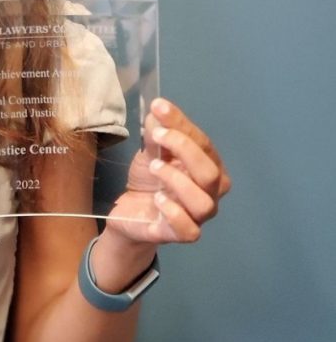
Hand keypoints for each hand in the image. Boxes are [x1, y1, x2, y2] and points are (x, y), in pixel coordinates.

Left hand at [106, 97, 230, 245]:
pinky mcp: (183, 234)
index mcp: (208, 166)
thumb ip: (156, 133)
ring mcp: (199, 215)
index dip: (181, 125)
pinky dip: (173, 212)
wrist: (130, 212)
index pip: (203, 144)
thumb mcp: (150, 151)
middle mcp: (211, 191)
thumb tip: (158, 109)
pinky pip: (189, 229)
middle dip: (183, 149)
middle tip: (156, 136)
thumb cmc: (149, 179)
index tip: (158, 108)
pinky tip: (158, 200)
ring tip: (154, 168)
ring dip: (176, 181)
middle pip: (210, 173)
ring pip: (202, 202)